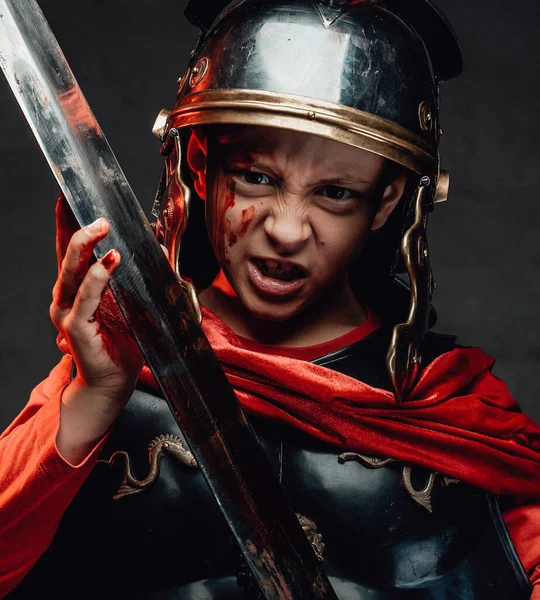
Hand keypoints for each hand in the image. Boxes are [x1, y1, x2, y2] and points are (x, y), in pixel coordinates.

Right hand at [51, 196, 143, 462]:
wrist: (114, 380)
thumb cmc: (123, 341)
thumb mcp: (135, 302)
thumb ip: (139, 277)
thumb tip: (158, 246)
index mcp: (80, 286)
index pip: (72, 248)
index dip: (69, 222)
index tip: (71, 195)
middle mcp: (68, 295)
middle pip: (67, 253)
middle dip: (78, 226)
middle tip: (95, 208)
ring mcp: (69, 310)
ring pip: (72, 271)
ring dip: (86, 246)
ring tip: (101, 226)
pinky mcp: (76, 327)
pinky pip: (87, 298)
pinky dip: (98, 278)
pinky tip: (109, 262)